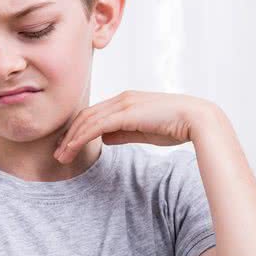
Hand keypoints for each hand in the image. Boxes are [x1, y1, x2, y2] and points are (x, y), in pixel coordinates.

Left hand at [54, 91, 214, 163]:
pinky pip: (96, 126)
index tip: (67, 147)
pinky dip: (81, 137)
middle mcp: (121, 99)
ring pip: (87, 120)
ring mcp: (123, 104)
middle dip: (68, 136)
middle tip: (58, 154)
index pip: (93, 114)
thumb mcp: (142, 131)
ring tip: (61, 157)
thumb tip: (103, 138)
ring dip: (71, 139)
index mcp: (125, 101)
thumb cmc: (174, 126)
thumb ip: (122, 133)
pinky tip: (73, 149)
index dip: (77, 131)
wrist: (197, 119)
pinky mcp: (126, 113)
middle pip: (85, 116)